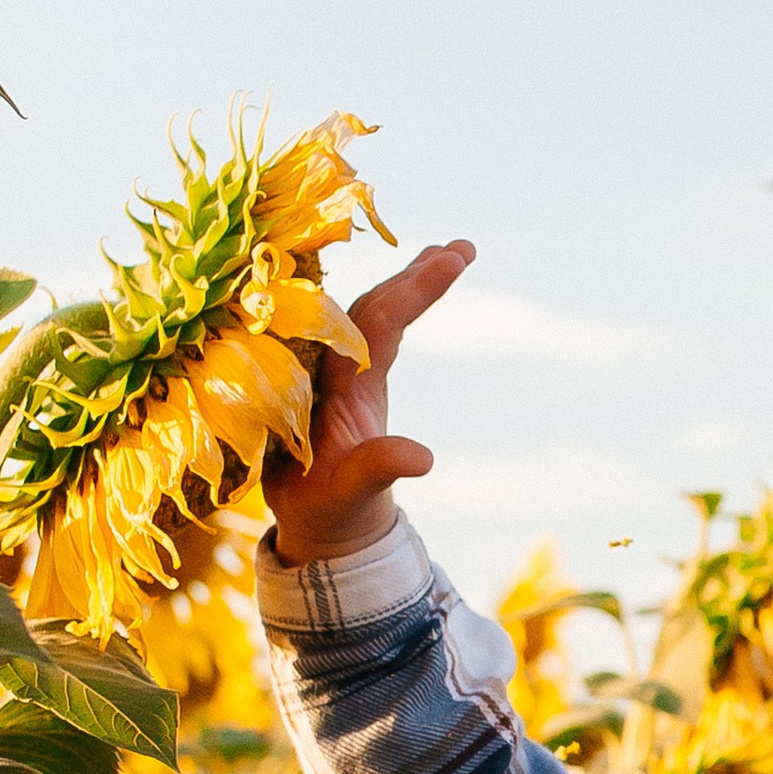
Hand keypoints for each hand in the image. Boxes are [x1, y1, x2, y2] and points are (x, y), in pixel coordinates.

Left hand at [262, 239, 473, 564]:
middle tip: (460, 250)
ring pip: (373, 311)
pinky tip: (423, 278)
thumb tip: (423, 458)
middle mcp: (331, 369)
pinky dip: (403, 302)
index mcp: (330, 386)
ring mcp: (342, 371)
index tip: (446, 262)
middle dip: (414, 277)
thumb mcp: (349, 495)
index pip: (371, 324)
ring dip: (411, 281)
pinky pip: (377, 328)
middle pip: (372, 306)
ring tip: (453, 252)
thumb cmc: (325, 511)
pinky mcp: (356, 378)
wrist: (311, 523)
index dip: (409, 292)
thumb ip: (378, 469)